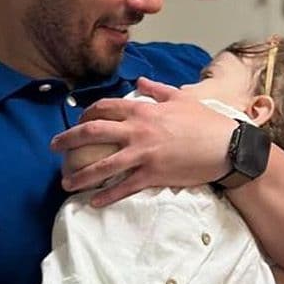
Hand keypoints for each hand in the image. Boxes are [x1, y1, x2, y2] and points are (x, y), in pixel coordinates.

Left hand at [52, 78, 241, 203]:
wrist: (228, 146)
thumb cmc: (207, 121)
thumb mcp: (183, 98)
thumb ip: (158, 90)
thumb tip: (140, 81)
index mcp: (144, 111)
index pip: (105, 108)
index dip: (86, 114)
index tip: (78, 120)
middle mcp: (138, 131)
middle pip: (92, 134)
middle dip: (68, 141)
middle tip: (55, 148)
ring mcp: (143, 154)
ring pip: (102, 166)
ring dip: (80, 175)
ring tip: (66, 183)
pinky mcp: (152, 175)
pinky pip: (123, 187)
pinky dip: (106, 196)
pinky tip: (94, 202)